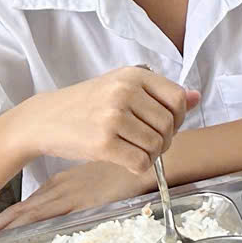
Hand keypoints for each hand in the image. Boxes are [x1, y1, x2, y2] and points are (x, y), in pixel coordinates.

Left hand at [0, 158, 154, 233]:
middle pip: (22, 211)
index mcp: (61, 183)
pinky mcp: (84, 204)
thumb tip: (72, 198)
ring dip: (6, 228)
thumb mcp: (96, 176)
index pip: (26, 204)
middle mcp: (60, 190)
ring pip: (31, 216)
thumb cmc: (124, 167)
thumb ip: (82, 186)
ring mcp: (70, 197)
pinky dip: (34, 228)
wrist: (147, 157)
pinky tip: (23, 236)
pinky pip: (54, 219)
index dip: (4, 216)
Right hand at [10, 65, 197, 177]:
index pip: (177, 98)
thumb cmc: (86, 104)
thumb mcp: (122, 87)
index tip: (165, 125)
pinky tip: (126, 161)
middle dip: (164, 140)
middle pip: (169, 125)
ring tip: (134, 151)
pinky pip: (140, 162)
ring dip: (151, 155)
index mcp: (133, 75)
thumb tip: (196, 97)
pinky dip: (139, 167)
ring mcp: (113, 117)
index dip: (178, 118)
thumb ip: (158, 93)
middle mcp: (125, 92)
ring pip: (157, 145)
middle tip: (147, 144)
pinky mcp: (102, 143)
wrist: (45, 119)